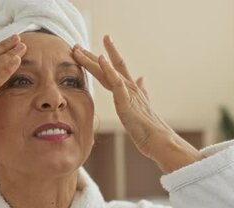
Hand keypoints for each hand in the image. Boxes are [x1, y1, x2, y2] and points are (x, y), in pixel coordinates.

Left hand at [72, 35, 174, 158]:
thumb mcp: (142, 105)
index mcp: (130, 89)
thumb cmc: (148, 126)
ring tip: (79, 49)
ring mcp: (128, 92)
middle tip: (76, 45)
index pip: (115, 68)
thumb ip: (141, 91)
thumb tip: (143, 78)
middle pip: (108, 66)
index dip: (106, 55)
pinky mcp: (126, 101)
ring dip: (92, 59)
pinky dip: (109, 69)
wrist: (157, 139)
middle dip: (91, 56)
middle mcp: (129, 87)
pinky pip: (116, 82)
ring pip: (108, 71)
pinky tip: (101, 59)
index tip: (97, 44)